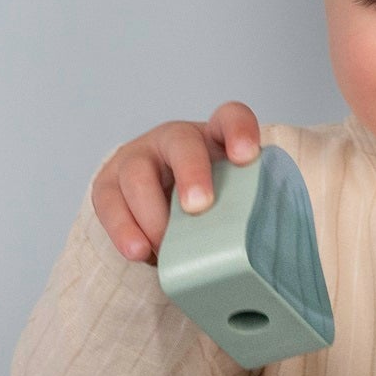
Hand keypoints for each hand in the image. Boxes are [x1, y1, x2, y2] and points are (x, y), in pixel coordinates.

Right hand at [91, 101, 261, 263]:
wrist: (163, 211)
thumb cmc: (208, 206)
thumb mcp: (231, 200)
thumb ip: (246, 211)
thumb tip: (267, 256)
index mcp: (214, 138)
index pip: (231, 119)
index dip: (239, 131)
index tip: (246, 156)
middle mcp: (174, 141)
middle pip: (181, 143)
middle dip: (189, 173)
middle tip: (198, 207)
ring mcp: (137, 159)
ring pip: (137, 174)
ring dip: (152, 213)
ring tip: (164, 247)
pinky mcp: (108, 185)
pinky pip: (109, 203)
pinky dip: (123, 229)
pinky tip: (139, 251)